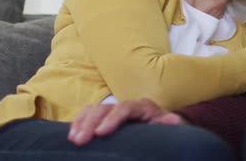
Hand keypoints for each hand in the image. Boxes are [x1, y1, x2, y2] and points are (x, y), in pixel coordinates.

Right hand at [68, 98, 185, 145]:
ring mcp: (114, 109)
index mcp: (142, 106)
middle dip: (90, 123)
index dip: (112, 119)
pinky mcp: (105, 116)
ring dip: (81, 123)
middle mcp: (126, 105)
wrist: (160, 125)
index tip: (101, 133)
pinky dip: (78, 123)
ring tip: (73, 139)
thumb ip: (167, 123)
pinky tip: (72, 134)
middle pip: (105, 108)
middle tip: (80, 140)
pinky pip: (88, 114)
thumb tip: (174, 120)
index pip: (125, 108)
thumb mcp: (167, 125)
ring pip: (93, 109)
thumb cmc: (163, 127)